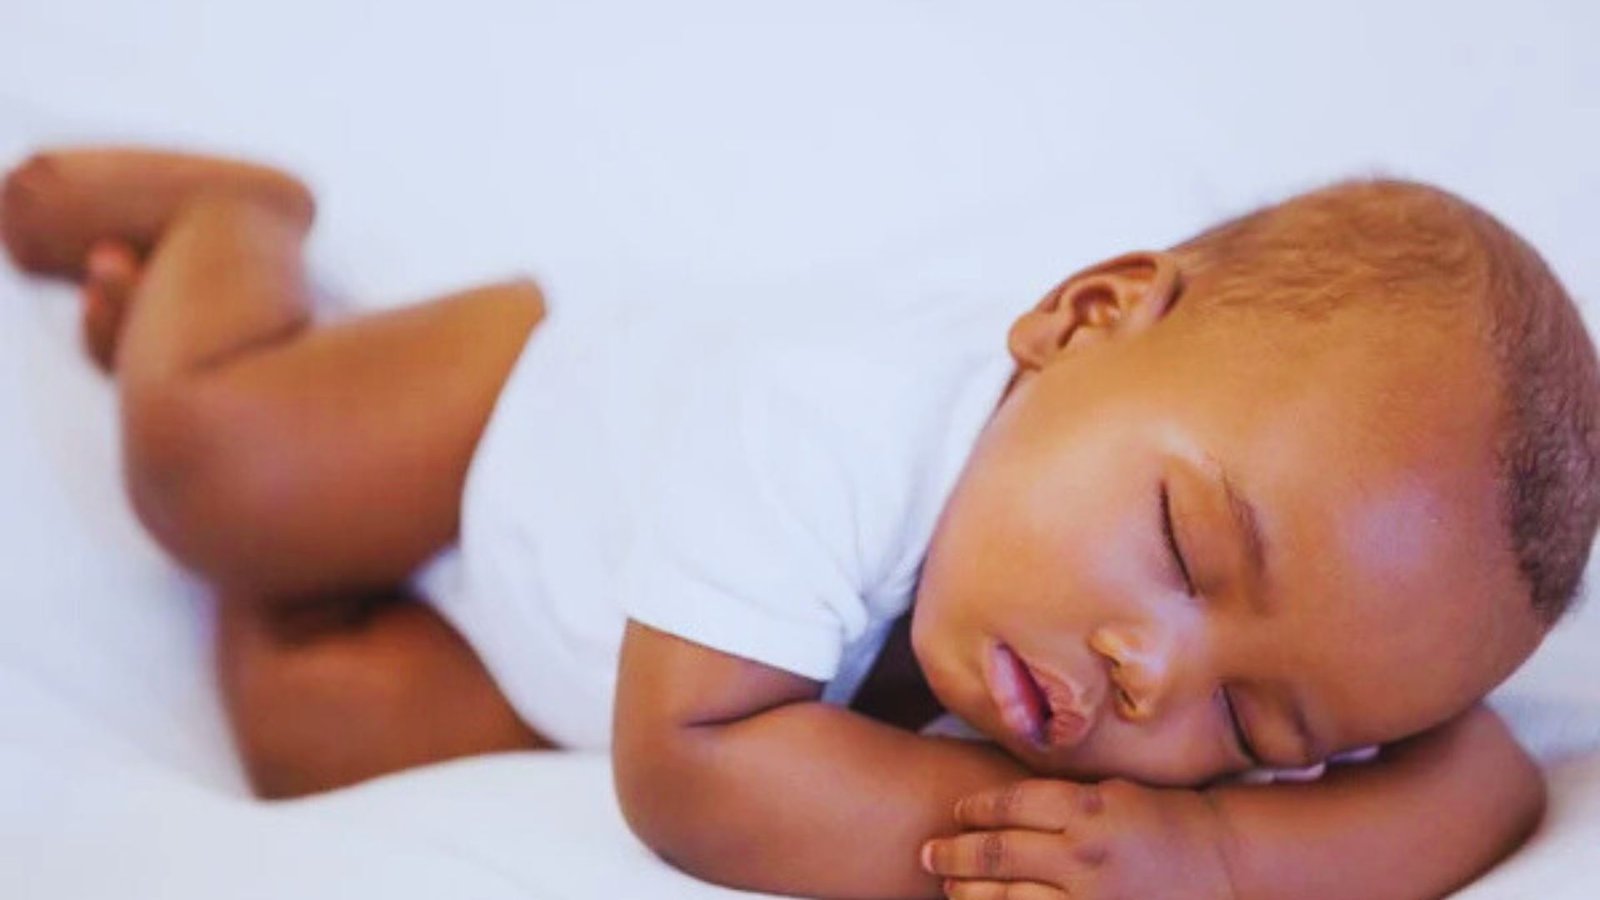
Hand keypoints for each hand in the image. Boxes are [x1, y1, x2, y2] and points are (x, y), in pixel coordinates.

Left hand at [921, 778, 1235, 898]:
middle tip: (929, 852)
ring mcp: (1089, 898)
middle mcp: (1082, 854)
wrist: (1220, 863)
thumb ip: (1057, 799)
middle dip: (953, 854)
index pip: (1008, 805)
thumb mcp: (1109, 792)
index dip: (974, 809)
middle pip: (996, 854)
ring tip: (948, 886)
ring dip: (968, 894)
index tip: (958, 812)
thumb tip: (995, 805)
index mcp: (1085, 808)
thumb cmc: (1162, 820)